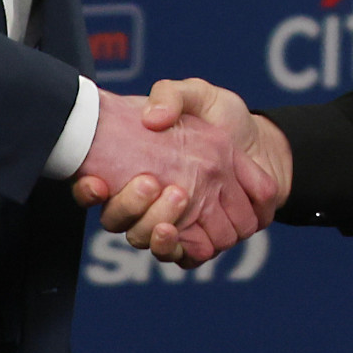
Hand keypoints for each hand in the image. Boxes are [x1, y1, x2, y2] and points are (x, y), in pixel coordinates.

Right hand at [75, 78, 291, 268]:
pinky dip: (182, 248)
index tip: (95, 181)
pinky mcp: (199, 240)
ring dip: (156, 225)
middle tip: (152, 182)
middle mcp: (146, 202)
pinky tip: (186, 232)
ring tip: (178, 197)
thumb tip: (152, 118)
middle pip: (119, 221)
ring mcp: (171, 223)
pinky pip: (182, 258)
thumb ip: (172, 95)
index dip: (87, 190)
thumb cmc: (224, 118)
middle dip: (130, 206)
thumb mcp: (198, 95)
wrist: (265, 146)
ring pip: (147, 241)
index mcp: (134, 168)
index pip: (95, 188)